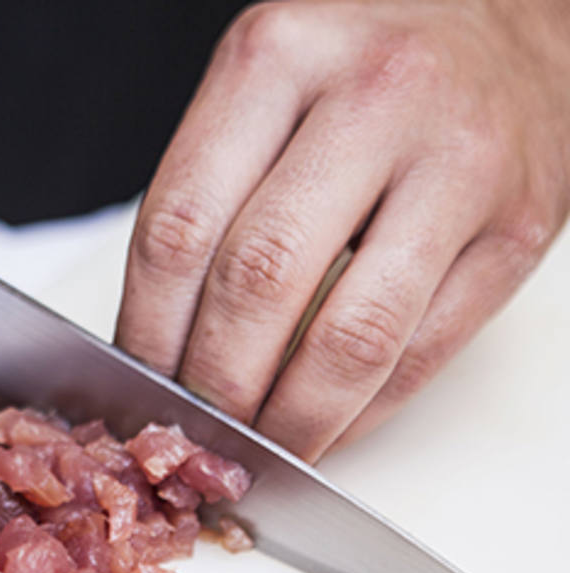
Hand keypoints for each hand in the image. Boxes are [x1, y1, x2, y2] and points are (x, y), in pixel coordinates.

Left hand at [116, 0, 569, 460]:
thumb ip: (211, 194)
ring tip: (256, 447)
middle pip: (257, 283)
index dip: (147, 330)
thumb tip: (155, 340)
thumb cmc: (365, 71)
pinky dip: (357, 414)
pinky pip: (419, 354)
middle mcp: (372, 98)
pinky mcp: (517, 230)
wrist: (512, 30)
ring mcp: (456, 164)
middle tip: (197, 429)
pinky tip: (322, 428)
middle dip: (214, 387)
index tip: (139, 383)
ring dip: (289, 420)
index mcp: (277, 57)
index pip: (179, 227)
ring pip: (348, 337)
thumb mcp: (268, 88)